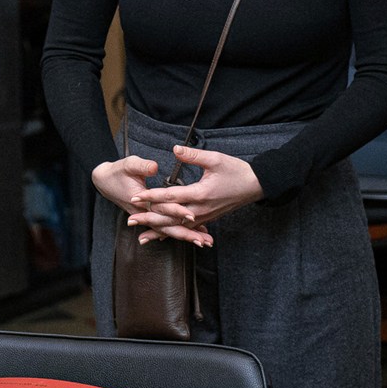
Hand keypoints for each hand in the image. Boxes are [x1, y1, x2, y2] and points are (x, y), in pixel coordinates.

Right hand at [92, 155, 207, 246]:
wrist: (104, 182)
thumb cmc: (118, 171)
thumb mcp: (128, 164)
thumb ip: (142, 166)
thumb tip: (154, 167)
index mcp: (141, 200)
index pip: (161, 208)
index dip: (176, 211)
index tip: (191, 215)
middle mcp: (144, 213)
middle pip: (167, 226)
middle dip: (186, 234)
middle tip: (203, 241)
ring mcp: (146, 217)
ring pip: (168, 230)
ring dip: (186, 236)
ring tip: (204, 242)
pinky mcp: (150, 217)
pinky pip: (166, 227)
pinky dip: (180, 232)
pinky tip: (194, 234)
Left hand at [125, 144, 264, 244]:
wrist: (256, 186)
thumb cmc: (237, 171)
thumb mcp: (216, 159)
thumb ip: (193, 156)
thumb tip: (174, 149)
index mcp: (200, 193)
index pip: (170, 197)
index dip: (151, 197)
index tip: (135, 197)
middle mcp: (200, 209)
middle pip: (170, 217)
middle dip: (149, 219)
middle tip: (130, 220)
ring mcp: (204, 216)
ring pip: (177, 227)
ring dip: (159, 231)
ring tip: (141, 236)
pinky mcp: (207, 218)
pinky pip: (187, 229)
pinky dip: (173, 233)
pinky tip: (162, 238)